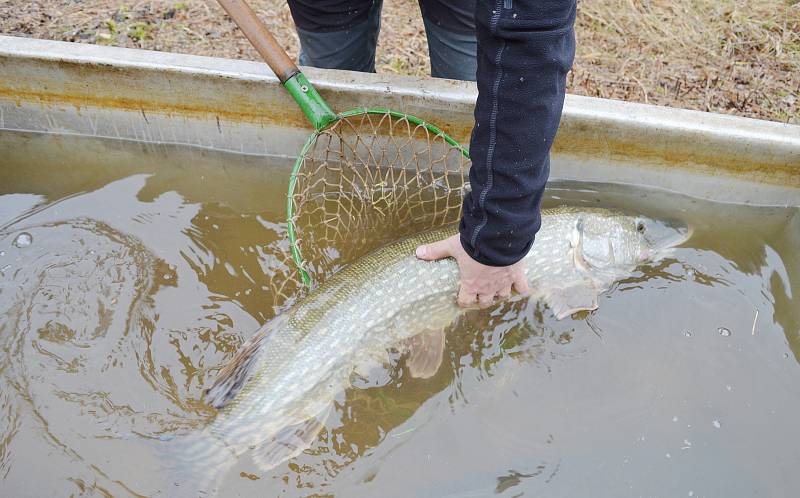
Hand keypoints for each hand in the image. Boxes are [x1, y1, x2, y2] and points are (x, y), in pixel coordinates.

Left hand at [415, 234, 529, 307]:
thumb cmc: (474, 244)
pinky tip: (519, 286)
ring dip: (500, 293)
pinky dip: (521, 288)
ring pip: (503, 296)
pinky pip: (522, 288)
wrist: (498, 237)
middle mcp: (488, 288)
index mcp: (471, 283)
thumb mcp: (453, 246)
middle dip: (482, 299)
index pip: (466, 301)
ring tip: (498, 288)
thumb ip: (436, 251)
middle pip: (485, 302)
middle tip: (480, 292)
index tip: (462, 297)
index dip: (463, 300)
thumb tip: (417, 252)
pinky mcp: (517, 275)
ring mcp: (504, 283)